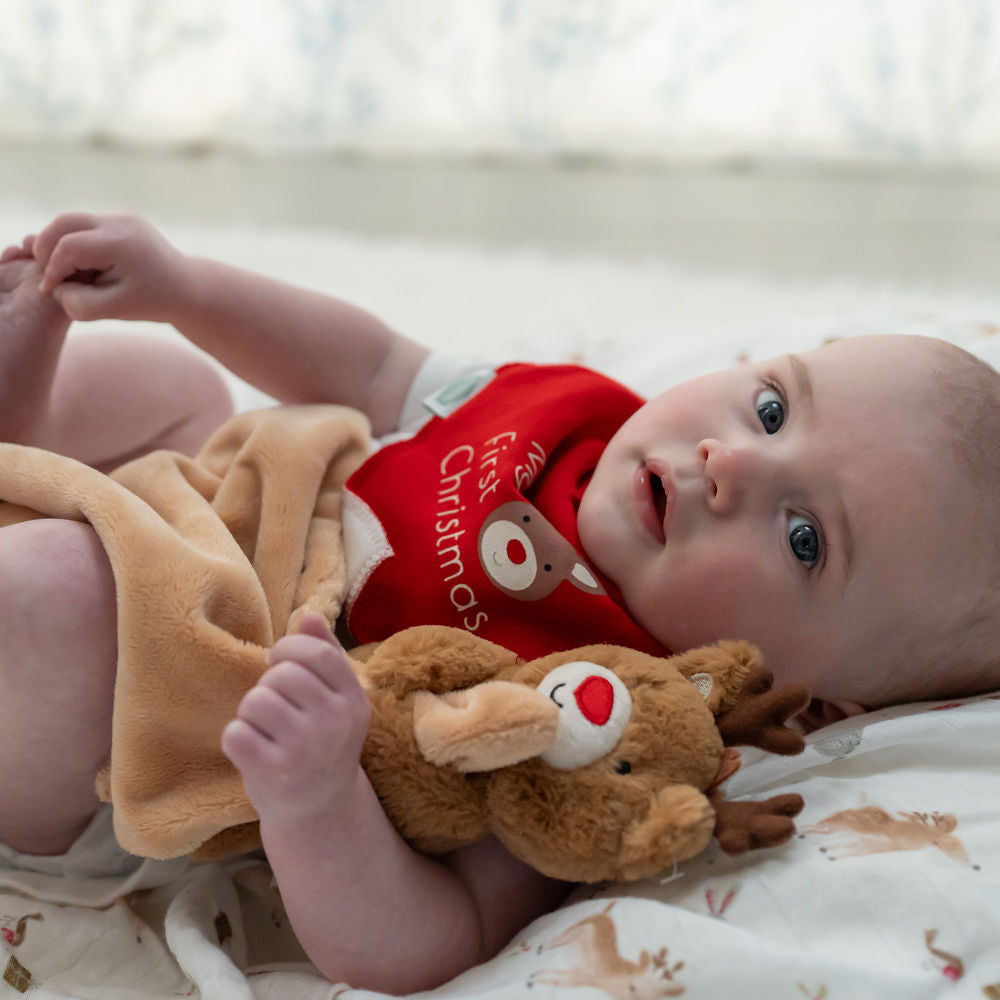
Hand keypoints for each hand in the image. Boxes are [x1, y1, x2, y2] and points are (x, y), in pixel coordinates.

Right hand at [27, 212, 188, 322]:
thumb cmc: (153, 302)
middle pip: (63, 222)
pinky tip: (82, 267)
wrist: (187, 287)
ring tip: (65, 274)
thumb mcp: (114, 310)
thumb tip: (53, 286)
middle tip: (47, 275)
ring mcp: (120, 215)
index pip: (68, 247)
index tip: (50, 290)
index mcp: (120, 242)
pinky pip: (85, 225)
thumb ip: (78, 302)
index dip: (52, 269)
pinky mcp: (120, 217)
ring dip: (58, 244)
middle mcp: (119, 221)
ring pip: (70, 221)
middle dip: (46, 248)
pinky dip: (74, 242)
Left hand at [221, 613, 371, 821]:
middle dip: (268, 684)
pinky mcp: (274, 774)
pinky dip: (235, 738)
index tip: (278, 662)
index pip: (318, 654)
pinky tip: (252, 750)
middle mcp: (335, 723)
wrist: (320, 811)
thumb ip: (326, 655)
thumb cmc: (322, 743)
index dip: (289, 648)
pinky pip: (235, 733)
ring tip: (263, 728)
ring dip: (250, 711)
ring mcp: (305, 750)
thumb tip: (308, 615)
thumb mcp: (336, 700)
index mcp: (354, 700)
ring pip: (255, 701)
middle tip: (274, 706)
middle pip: (282, 675)